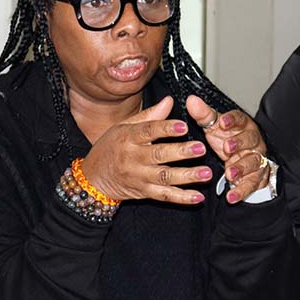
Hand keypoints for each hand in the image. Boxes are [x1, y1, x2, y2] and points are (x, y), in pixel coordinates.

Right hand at [80, 96, 212, 204]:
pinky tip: (197, 196)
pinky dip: (181, 198)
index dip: (166, 128)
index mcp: (128, 138)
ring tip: (206, 172)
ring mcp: (139, 177)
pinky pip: (164, 196)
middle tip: (201, 148)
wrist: (93, 178)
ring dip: (187, 176)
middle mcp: (133, 158)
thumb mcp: (124, 126)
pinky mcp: (144, 192)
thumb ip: (149, 116)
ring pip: (165, 177)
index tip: (183, 125)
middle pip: (159, 155)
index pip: (148, 131)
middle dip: (181, 152)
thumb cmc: (111, 147)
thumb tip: (169, 100)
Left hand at [186, 94, 269, 203]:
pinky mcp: (256, 177)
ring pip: (253, 161)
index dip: (232, 120)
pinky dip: (241, 190)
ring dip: (242, 167)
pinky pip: (251, 184)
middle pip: (250, 139)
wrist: (241, 161)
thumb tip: (191, 100)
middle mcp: (252, 141)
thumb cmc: (227, 139)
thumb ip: (203, 115)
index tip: (223, 122)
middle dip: (239, 143)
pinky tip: (231, 197)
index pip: (240, 119)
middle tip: (227, 147)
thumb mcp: (214, 127)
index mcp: (242, 125)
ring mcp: (256, 159)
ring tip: (230, 173)